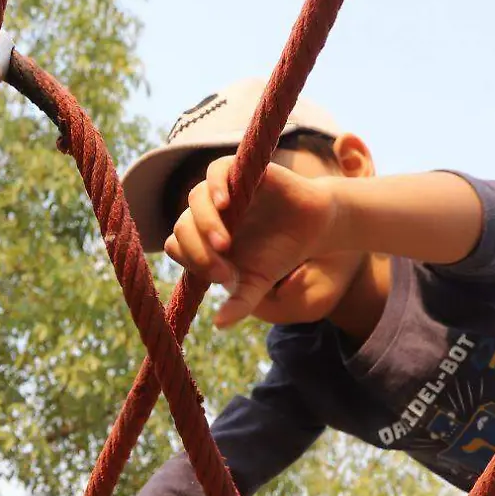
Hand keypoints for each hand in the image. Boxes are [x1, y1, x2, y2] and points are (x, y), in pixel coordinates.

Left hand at [163, 155, 342, 326]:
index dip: (192, 261)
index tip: (221, 277)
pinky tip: (224, 203)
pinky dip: (215, 185)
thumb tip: (220, 325)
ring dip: (204, 223)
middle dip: (198, 250)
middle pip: (182, 225)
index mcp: (203, 239)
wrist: (316, 229)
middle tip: (225, 271)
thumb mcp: (258, 284)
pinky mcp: (242, 171)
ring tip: (224, 244)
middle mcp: (208, 213)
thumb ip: (239, 303)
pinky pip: (217, 170)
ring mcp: (224, 190)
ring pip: (195, 198)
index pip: (178, 246)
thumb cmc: (280, 255)